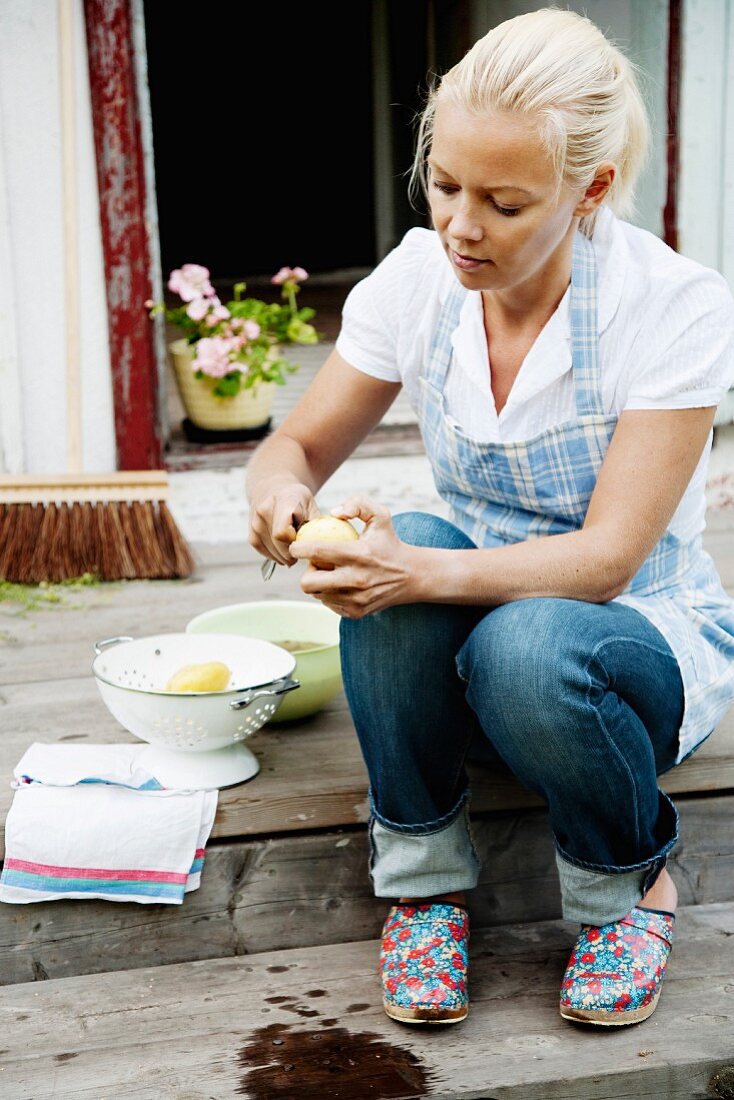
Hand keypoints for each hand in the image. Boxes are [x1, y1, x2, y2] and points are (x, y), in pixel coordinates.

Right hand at [248, 482, 320, 566]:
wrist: (274, 489)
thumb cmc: (298, 500)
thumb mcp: (312, 506)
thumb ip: (316, 525)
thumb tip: (319, 546)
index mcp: (284, 500)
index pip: (283, 532)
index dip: (296, 543)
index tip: (305, 542)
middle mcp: (264, 509)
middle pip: (278, 544)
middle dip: (292, 553)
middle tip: (302, 550)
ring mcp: (255, 522)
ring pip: (271, 551)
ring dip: (284, 556)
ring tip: (293, 547)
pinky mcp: (251, 533)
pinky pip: (263, 551)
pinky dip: (275, 555)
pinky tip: (283, 550)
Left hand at [288, 496, 415, 616]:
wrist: (412, 576)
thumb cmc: (389, 543)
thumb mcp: (381, 516)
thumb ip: (358, 504)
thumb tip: (334, 512)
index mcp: (359, 554)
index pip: (317, 552)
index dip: (299, 548)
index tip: (297, 546)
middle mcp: (356, 580)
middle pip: (308, 583)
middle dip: (306, 572)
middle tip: (316, 564)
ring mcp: (356, 599)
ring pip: (317, 594)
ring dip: (319, 583)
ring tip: (332, 573)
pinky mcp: (356, 612)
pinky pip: (329, 604)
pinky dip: (331, 594)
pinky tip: (341, 584)